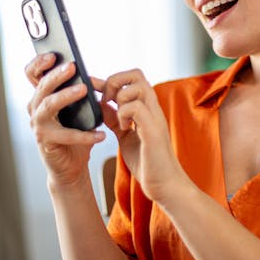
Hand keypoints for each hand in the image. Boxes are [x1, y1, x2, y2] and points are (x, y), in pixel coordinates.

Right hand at [25, 53, 106, 188]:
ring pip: (48, 105)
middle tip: (72, 66)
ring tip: (84, 89)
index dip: (39, 63)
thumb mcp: (79, 109)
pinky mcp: (46, 142)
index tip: (53, 54)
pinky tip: (101, 134)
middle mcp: (35, 108)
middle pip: (41, 86)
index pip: (32, 74)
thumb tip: (93, 78)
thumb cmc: (76, 131)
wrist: (72, 164)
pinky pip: (65, 135)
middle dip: (56, 75)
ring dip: (65, 95)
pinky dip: (85, 135)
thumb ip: (81, 92)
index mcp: (42, 96)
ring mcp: (38, 125)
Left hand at [94, 69, 186, 202]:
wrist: (164, 185)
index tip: (95, 90)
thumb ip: (114, 119)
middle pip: (136, 73)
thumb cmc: (147, 162)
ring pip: (137, 86)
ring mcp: (155, 117)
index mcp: (146, 108)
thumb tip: (100, 104)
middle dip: (114, 82)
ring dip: (120, 99)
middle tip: (106, 102)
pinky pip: (136, 107)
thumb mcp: (125, 136)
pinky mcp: (153, 130)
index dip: (111, 80)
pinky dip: (124, 115)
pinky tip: (124, 129)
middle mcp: (152, 108)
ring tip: (118, 119)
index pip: (132, 77)